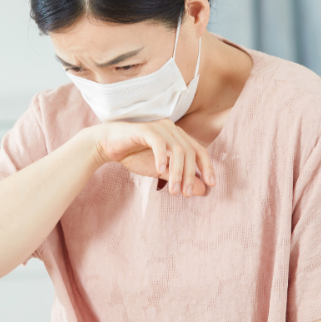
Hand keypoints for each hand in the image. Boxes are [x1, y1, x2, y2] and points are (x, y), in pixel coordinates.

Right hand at [88, 119, 215, 196]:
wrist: (109, 145)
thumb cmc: (135, 155)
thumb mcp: (161, 171)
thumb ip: (180, 178)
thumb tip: (202, 190)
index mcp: (178, 137)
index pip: (199, 150)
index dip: (207, 167)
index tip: (211, 184)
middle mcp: (172, 129)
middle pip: (190, 152)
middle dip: (190, 175)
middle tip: (186, 194)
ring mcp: (159, 127)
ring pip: (177, 149)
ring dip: (177, 172)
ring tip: (174, 190)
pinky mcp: (144, 129)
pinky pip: (158, 143)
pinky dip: (161, 157)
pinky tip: (160, 171)